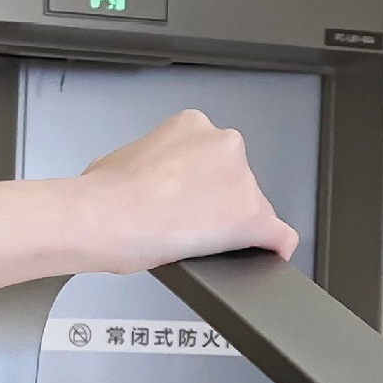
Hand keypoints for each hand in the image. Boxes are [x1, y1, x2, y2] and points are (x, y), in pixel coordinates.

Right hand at [80, 109, 299, 273]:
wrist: (105, 218)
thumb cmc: (102, 194)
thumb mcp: (117, 161)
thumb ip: (147, 166)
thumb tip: (144, 185)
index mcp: (192, 126)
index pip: (210, 156)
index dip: (194, 183)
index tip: (178, 198)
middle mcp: (224, 144)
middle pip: (234, 180)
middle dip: (214, 202)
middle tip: (181, 222)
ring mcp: (243, 181)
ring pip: (252, 208)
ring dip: (228, 225)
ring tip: (189, 243)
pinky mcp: (253, 218)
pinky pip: (279, 236)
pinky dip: (271, 247)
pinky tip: (260, 256)